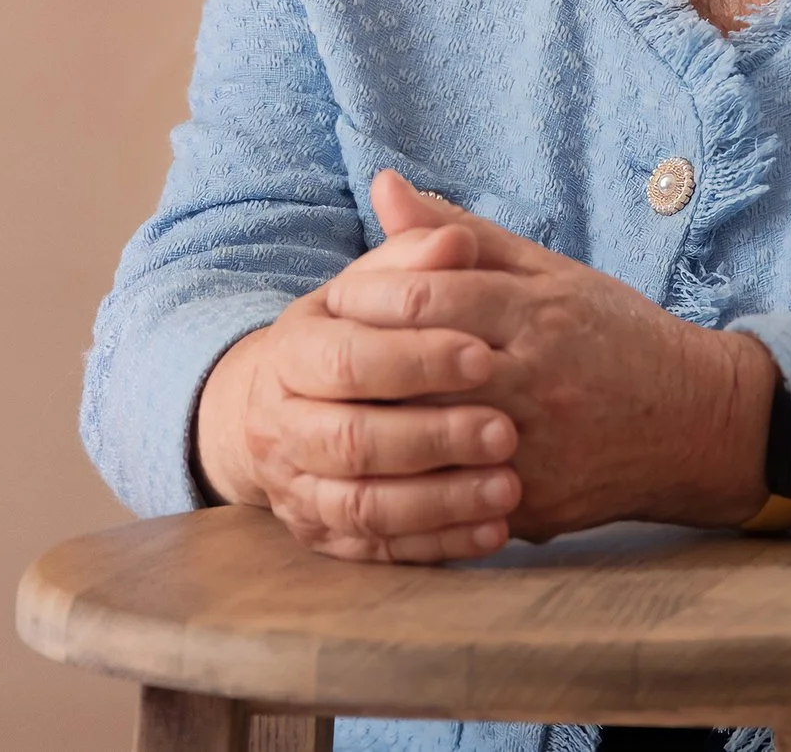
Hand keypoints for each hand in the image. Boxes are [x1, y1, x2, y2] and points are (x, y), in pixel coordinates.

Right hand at [194, 219, 523, 560]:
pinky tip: (493, 531)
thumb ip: (412, 260)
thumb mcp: (369, 287)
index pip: (347, 359)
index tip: (484, 355)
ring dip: (441, 501)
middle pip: (353, 440)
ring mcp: (296, 488)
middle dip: (434, 437)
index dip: (415, 359)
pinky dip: (437, 545)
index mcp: (289, 352)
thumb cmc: (350, 330)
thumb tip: (456, 238)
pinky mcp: (321, 536)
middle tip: (508, 431)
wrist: (283, 404)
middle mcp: (280, 426)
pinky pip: (377, 552)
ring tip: (510, 487)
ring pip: (364, 507)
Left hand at [320, 171, 778, 540]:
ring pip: (426, 441)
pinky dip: (409, 488)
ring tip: (333, 415)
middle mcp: (535, 379)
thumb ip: (459, 235)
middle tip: (314, 361)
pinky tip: (374, 472)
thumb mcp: (546, 271)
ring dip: (372, 430)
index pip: (429, 295)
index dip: (368, 295)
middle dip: (357, 365)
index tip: (335, 301)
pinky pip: (452, 499)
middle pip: (417, 369)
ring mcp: (535, 447)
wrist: (692, 422)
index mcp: (535, 312)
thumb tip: (383, 186)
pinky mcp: (533, 504)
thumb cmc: (611, 335)